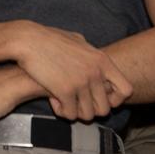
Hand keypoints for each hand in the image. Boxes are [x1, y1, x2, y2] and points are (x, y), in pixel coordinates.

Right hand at [12, 23, 131, 119]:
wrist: (28, 40)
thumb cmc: (50, 38)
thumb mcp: (77, 40)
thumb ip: (90, 53)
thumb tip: (96, 59)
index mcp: (101, 60)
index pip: (126, 90)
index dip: (116, 100)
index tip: (102, 98)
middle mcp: (95, 72)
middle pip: (105, 109)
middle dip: (91, 110)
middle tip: (77, 103)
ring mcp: (81, 82)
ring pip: (88, 115)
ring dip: (75, 112)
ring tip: (64, 102)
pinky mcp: (65, 91)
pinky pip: (70, 114)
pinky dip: (62, 111)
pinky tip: (53, 100)